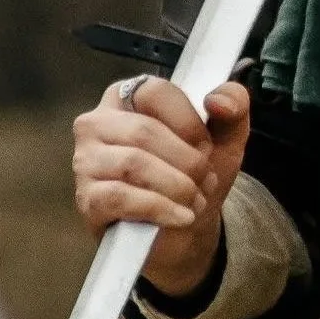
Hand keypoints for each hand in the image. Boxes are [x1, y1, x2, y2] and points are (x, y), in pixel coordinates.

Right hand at [71, 76, 250, 297]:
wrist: (182, 227)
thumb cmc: (194, 171)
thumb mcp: (225, 134)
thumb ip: (233, 103)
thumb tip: (217, 99)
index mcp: (127, 95)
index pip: (154, 92)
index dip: (187, 121)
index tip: (207, 146)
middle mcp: (97, 123)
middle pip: (144, 132)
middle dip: (186, 160)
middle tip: (206, 180)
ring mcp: (86, 162)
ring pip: (133, 164)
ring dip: (176, 186)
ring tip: (196, 200)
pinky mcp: (87, 199)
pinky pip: (120, 197)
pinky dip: (158, 208)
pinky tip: (180, 216)